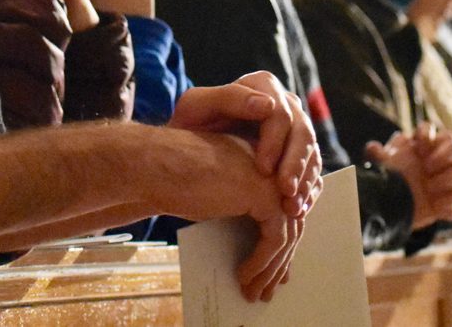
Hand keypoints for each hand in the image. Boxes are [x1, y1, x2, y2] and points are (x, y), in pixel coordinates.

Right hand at [155, 127, 301, 301]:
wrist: (161, 167)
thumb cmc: (182, 179)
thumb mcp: (223, 195)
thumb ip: (246, 209)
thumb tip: (265, 248)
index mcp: (265, 161)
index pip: (285, 209)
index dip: (283, 244)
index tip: (276, 272)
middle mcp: (274, 165)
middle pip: (291, 222)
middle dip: (279, 262)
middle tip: (267, 289)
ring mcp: (272, 177)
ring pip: (287, 233)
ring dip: (270, 268)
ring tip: (254, 291)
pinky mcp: (265, 193)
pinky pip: (274, 238)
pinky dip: (262, 262)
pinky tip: (245, 276)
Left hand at [169, 72, 321, 219]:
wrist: (189, 147)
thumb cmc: (190, 125)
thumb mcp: (197, 106)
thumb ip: (228, 98)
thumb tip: (267, 105)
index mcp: (262, 85)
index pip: (280, 113)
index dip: (275, 142)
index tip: (263, 169)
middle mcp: (284, 103)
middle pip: (302, 133)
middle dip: (296, 165)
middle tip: (285, 192)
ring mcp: (293, 128)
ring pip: (312, 153)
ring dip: (305, 182)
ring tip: (292, 208)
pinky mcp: (297, 153)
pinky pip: (312, 171)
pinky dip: (308, 191)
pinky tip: (297, 209)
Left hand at [367, 124, 451, 228]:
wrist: (396, 206)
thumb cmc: (390, 179)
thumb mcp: (382, 167)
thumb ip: (377, 156)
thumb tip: (372, 147)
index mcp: (420, 144)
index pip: (429, 129)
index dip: (426, 137)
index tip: (418, 151)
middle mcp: (437, 157)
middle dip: (443, 157)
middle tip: (427, 168)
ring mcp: (447, 177)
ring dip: (448, 178)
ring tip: (430, 189)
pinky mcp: (451, 198)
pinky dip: (450, 203)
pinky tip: (436, 207)